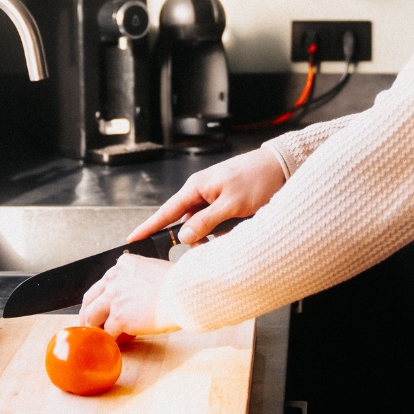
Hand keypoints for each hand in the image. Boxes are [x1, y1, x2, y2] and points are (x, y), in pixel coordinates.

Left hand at [80, 254, 177, 336]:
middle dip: (88, 312)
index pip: (104, 282)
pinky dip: (109, 339)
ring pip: (93, 315)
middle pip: (91, 297)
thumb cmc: (179, 284)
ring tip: (97, 336)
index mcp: (123, 265)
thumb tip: (136, 293)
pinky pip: (108, 332)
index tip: (101, 306)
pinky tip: (114, 344)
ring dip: (93, 327)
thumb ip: (139, 277)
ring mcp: (115, 298)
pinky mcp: (119, 317)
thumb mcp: (154, 269)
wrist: (185, 293)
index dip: (101, 297)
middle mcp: (114, 278)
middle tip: (88, 324)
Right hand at [128, 147, 286, 244]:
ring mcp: (213, 197)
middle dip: (195, 238)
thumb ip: (207, 222)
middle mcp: (202, 192)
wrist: (280, 167)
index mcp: (197, 187)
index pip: (167, 211)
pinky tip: (236, 229)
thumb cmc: (257, 179)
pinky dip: (223, 230)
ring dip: (213, 235)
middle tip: (210, 246)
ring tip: (232, 233)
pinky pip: (216, 222)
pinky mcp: (226, 202)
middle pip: (186, 223)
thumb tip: (185, 236)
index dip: (149, 227)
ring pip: (202, 225)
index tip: (133, 239)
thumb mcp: (231, 204)